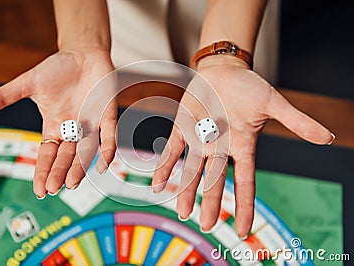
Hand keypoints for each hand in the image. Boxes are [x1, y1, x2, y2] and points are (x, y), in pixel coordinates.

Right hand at [0, 48, 116, 197]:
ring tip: (72, 183)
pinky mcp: (107, 115)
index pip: (47, 154)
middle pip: (65, 157)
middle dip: (59, 173)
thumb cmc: (58, 69)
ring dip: (80, 167)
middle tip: (53, 188)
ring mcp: (91, 124)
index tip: (39, 190)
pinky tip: (104, 165)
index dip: (43, 171)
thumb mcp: (28, 84)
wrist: (82, 54)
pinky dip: (108, 150)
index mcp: (54, 126)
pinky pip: (108, 136)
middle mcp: (73, 130)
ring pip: (85, 151)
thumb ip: (3, 97)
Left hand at [152, 55, 333, 236]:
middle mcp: (220, 148)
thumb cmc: (249, 87)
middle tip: (206, 225)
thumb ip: (297, 122)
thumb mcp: (273, 103)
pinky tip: (157, 183)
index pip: (245, 181)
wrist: (224, 70)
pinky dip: (165, 166)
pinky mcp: (183, 128)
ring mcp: (200, 139)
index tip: (244, 230)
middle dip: (211, 202)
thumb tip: (328, 138)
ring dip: (185, 190)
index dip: (245, 205)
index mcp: (242, 146)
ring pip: (191, 169)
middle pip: (216, 180)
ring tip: (181, 212)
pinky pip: (172, 150)